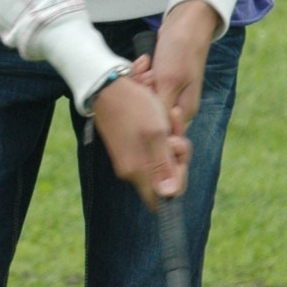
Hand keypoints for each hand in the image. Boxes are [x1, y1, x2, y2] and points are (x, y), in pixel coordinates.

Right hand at [92, 58, 191, 204]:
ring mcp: (129, 159)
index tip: (178, 159)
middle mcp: (132, 171)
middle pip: (164, 177)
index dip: (177, 183)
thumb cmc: (134, 107)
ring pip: (160, 160)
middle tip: (174, 133)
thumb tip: (169, 195)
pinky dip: (161, 136)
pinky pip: (152, 150)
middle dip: (177, 156)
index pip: (162, 199)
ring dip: (171, 141)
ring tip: (170, 117)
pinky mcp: (128, 148)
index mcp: (138, 171)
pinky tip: (164, 117)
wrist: (108, 87)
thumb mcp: (156, 133)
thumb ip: (163, 166)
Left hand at [139, 0, 218, 130]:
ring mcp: (167, 92)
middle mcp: (176, 104)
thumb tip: (154, 134)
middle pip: (148, 115)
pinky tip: (146, 60)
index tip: (145, 99)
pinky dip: (139, 73)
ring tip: (147, 65)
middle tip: (148, 76)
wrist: (186, 22)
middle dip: (141, 96)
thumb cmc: (181, 50)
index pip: (162, 132)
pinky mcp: (159, 81)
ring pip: (142, 99)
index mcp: (184, 110)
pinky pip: (142, 85)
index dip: (147, 119)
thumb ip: (161, 109)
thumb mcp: (169, 81)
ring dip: (139, 81)